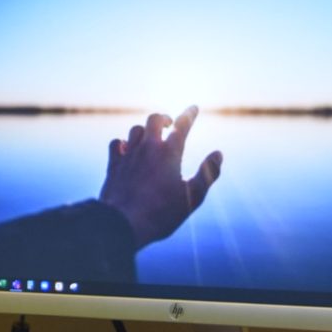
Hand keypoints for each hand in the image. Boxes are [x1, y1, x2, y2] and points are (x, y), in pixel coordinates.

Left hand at [98, 105, 222, 248]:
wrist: (123, 224)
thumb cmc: (161, 213)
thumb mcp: (192, 197)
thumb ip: (208, 174)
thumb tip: (218, 154)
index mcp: (169, 153)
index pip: (182, 125)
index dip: (189, 114)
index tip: (194, 108)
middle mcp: (147, 148)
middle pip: (154, 119)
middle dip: (164, 118)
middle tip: (169, 125)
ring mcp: (128, 155)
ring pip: (135, 130)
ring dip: (144, 131)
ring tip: (151, 140)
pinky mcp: (113, 165)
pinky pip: (115, 143)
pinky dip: (122, 143)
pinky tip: (126, 149)